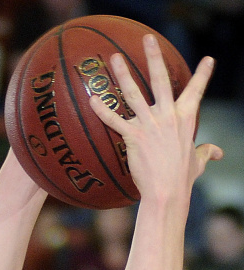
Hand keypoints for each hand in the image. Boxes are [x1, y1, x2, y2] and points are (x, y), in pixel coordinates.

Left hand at [90, 36, 221, 202]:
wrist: (167, 193)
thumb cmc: (182, 179)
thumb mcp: (198, 162)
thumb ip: (205, 152)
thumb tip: (216, 153)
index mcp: (186, 118)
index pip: (196, 91)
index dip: (203, 75)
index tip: (207, 60)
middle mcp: (168, 116)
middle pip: (161, 80)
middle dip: (154, 57)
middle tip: (147, 39)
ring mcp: (150, 125)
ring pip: (134, 94)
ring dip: (123, 74)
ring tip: (114, 58)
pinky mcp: (134, 137)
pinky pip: (115, 120)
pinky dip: (102, 110)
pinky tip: (92, 99)